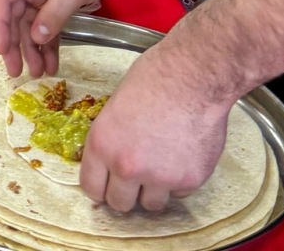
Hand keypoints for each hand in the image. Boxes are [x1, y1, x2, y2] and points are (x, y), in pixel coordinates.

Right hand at [0, 0, 139, 77]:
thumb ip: (54, 12)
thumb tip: (35, 38)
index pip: (3, 1)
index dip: (0, 28)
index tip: (3, 54)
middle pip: (17, 16)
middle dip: (18, 45)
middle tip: (19, 72)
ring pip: (34, 23)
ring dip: (36, 47)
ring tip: (40, 73)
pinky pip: (51, 22)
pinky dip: (52, 40)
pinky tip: (53, 60)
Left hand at [78, 49, 231, 211]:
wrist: (192, 77)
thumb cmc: (154, 79)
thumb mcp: (114, 108)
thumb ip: (111, 140)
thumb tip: (110, 160)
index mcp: (102, 145)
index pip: (91, 188)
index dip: (100, 187)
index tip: (107, 185)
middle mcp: (127, 166)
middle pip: (120, 204)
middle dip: (126, 194)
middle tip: (136, 179)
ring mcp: (159, 177)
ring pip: (151, 205)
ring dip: (154, 190)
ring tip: (161, 166)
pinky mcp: (188, 181)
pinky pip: (179, 193)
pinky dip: (180, 181)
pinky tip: (182, 155)